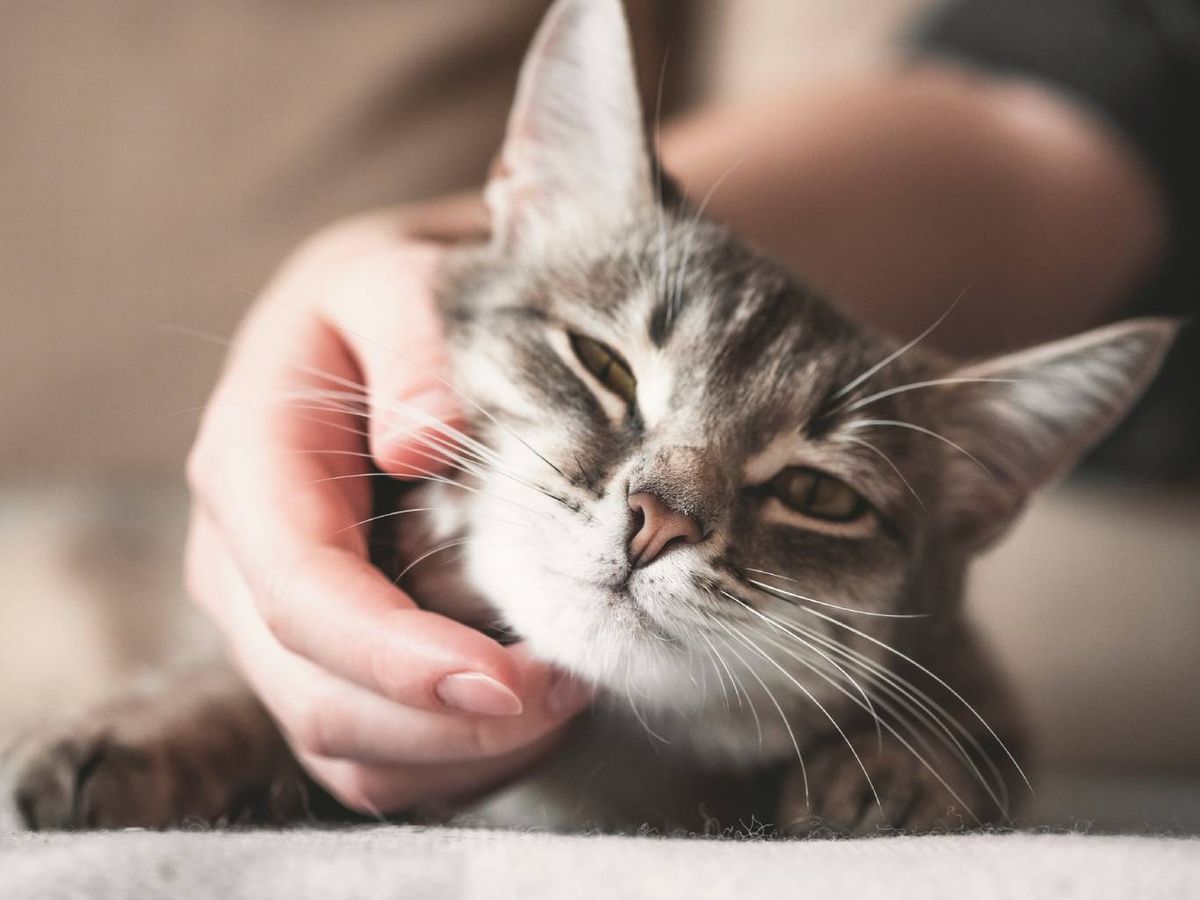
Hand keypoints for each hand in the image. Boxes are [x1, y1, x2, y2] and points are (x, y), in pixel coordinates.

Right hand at [184, 195, 590, 813]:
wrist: (366, 326)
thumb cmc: (385, 302)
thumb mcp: (391, 279)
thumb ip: (409, 341)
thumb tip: (423, 437)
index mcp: (250, 468)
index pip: (306, 596)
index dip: (401, 659)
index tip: (511, 681)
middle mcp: (240, 563)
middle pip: (320, 696)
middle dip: (450, 721)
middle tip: (574, 686)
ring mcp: (271, 624)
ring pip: (343, 747)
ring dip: (460, 752)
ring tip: (565, 698)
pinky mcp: (316, 660)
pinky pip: (369, 757)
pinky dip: (450, 762)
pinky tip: (526, 718)